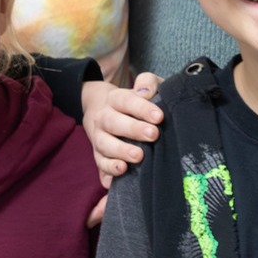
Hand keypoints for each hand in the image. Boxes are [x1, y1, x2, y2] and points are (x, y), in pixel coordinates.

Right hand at [81, 73, 163, 190]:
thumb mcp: (143, 87)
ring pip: (104, 145)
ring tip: (138, 157)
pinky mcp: (99, 156)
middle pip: (113, 122)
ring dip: (120, 151)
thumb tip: (146, 92)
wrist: (105, 110)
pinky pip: (100, 165)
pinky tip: (120, 175)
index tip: (159, 116)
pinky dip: (108, 171)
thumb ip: (147, 83)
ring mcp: (99, 138)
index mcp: (115, 99)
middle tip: (153, 135)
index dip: (142, 108)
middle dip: (133, 129)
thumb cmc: (134, 102)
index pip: (126, 101)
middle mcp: (103, 118)